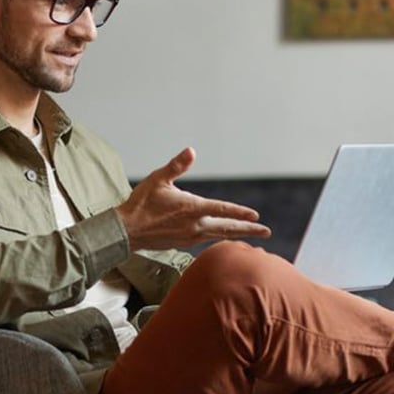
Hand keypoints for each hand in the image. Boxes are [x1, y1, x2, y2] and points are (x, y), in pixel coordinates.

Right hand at [116, 147, 271, 251]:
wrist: (126, 231)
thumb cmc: (141, 203)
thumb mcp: (159, 179)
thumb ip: (177, 165)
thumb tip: (191, 150)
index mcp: (191, 208)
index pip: (222, 209)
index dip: (240, 212)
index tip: (256, 215)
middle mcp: (194, 225)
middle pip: (227, 228)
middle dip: (248, 229)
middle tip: (266, 231)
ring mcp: (189, 236)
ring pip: (218, 235)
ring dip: (235, 234)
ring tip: (248, 234)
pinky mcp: (182, 243)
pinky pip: (206, 239)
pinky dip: (218, 237)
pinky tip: (220, 234)